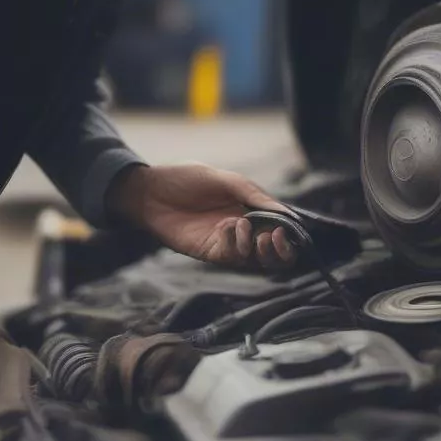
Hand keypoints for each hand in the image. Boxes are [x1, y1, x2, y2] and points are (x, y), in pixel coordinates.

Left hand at [107, 163, 296, 268]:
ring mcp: (226, 243)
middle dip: (279, 252)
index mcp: (251, 211)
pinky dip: (234, 244)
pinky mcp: (208, 252)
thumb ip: (256, 196)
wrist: (152, 189)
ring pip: (254, 261)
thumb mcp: (228, 180)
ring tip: (244, 225)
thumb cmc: (187, 179)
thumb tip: (288, 215)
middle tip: (272, 237)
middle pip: (272, 255)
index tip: (285, 229)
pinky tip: (226, 227)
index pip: (280, 233)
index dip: (289, 237)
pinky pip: (229, 257)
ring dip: (256, 247)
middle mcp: (242, 231)